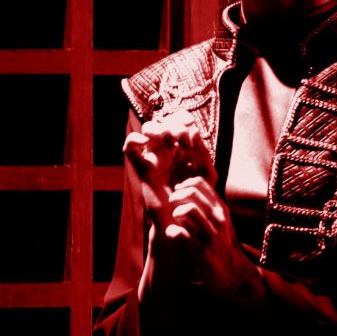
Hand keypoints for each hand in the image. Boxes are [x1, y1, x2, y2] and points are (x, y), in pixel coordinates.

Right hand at [123, 110, 214, 230]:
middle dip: (175, 126)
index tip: (192, 128)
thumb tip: (194, 130)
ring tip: (169, 142)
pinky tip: (146, 143)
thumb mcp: (207, 174)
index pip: (179, 118)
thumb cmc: (197, 198)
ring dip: (159, 129)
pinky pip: (129, 148)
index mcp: (184, 145)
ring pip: (148, 127)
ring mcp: (154, 156)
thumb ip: (204, 153)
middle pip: (164, 120)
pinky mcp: (142, 168)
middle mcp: (168, 147)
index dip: (183, 117)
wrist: (184, 218)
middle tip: (184, 143)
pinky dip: (134, 139)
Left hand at [167, 176, 264, 307]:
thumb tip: (185, 190)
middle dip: (176, 196)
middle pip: (192, 193)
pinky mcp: (202, 252)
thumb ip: (207, 208)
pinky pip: (181, 235)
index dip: (184, 184)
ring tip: (174, 220)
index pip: (200, 183)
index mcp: (220, 209)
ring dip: (176, 212)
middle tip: (171, 205)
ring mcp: (211, 235)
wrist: (233, 274)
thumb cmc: (220, 245)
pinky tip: (172, 235)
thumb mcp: (219, 223)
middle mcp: (218, 219)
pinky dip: (172, 232)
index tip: (178, 193)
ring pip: (189, 210)